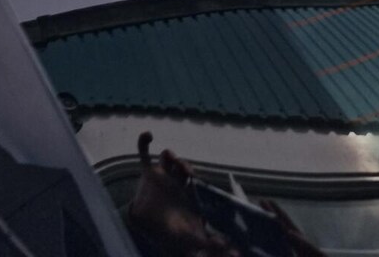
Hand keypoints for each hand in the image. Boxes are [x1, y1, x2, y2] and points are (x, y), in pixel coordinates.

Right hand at [127, 132, 238, 256]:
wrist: (151, 226)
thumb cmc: (174, 231)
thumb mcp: (192, 238)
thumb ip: (209, 244)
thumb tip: (234, 254)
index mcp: (186, 191)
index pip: (191, 178)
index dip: (191, 174)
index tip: (191, 177)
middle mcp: (176, 180)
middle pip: (180, 165)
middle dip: (182, 164)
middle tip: (182, 169)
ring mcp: (162, 175)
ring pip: (166, 158)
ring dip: (169, 154)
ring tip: (169, 157)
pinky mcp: (147, 172)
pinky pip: (144, 152)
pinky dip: (144, 141)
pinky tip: (149, 134)